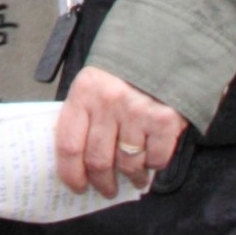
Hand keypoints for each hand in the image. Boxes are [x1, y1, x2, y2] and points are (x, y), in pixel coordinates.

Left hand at [55, 64, 190, 199]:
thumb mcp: (95, 83)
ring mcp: (138, 112)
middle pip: (98, 161)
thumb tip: (78, 161)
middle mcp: (109, 103)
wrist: (166, 44)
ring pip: (128, 164)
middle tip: (106, 189)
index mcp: (84, 94)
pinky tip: (152, 159)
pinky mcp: (165, 120)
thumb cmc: (126, 70)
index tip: (77, 186)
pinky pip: (156, 159)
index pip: (68, 146)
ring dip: (131, 178)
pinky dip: (153, 165)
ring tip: (134, 178)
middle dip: (102, 183)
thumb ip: (85, 115)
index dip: (71, 174)